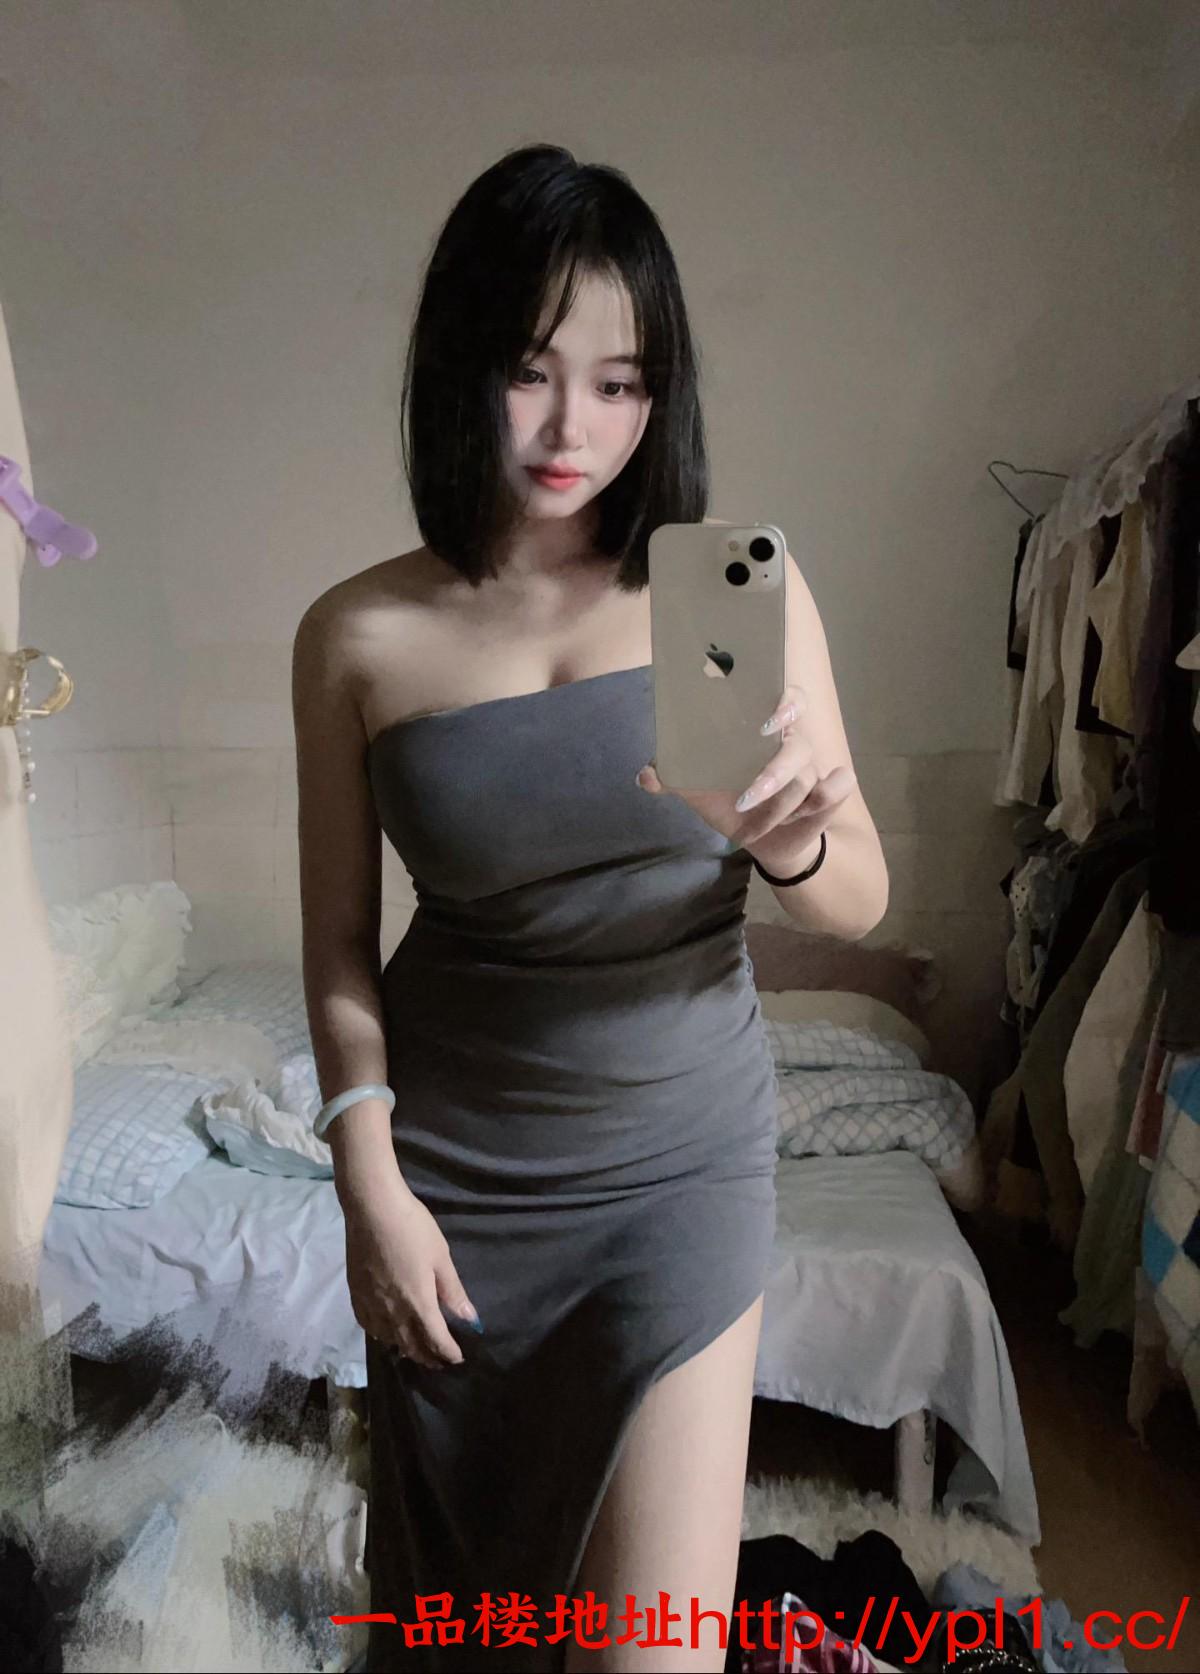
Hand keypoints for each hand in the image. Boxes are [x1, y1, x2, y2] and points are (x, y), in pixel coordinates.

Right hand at [342, 1172, 481, 1369]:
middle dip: (428, 1356)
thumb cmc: (413, 1228)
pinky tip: (385, 1333)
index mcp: (418, 1303)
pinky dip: (381, 1335)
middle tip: (440, 1361)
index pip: (436, 1340)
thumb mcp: (441, 1257)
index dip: (449, 1353)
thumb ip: (453, 1291)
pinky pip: (368, 1326)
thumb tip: (470, 1319)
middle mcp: (393, 1311)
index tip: (458, 1358)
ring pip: (389, 1339)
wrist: (372, 1208)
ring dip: (405, 1349)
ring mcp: (371, 1304)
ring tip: (415, 1350)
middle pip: (411, 1345)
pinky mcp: (356, 1294)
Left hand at [634, 682, 857, 870]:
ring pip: (807, 780)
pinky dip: (826, 798)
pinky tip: (804, 814)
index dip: (785, 703)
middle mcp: (792, 744)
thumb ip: (673, 777)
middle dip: (774, 776)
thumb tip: (646, 775)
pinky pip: (838, 789)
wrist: (757, 837)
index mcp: (764, 730)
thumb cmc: (728, 800)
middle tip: (746, 798)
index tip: (766, 723)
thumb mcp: (698, 788)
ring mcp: (813, 769)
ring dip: (780, 807)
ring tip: (753, 824)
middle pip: (799, 745)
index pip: (788, 698)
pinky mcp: (828, 795)